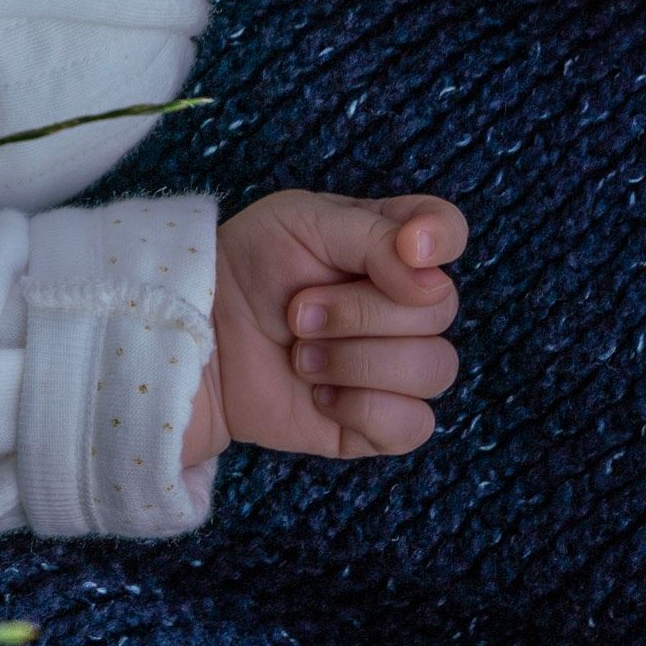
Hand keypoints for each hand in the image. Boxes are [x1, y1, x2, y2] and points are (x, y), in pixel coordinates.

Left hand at [182, 190, 463, 467]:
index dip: (440, 237)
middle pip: (439, 308)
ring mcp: (394, 366)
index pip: (447, 231)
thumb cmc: (245, 270)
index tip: (408, 249)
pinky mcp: (379, 422)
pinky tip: (319, 395)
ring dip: (354, 361)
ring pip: (434, 368)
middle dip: (359, 311)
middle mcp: (401, 305)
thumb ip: (373, 235)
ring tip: (300, 355)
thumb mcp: (299, 222)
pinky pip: (414, 424)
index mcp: (387, 244)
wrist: (197, 342)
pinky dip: (362, 408)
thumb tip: (431, 279)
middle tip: (297, 312)